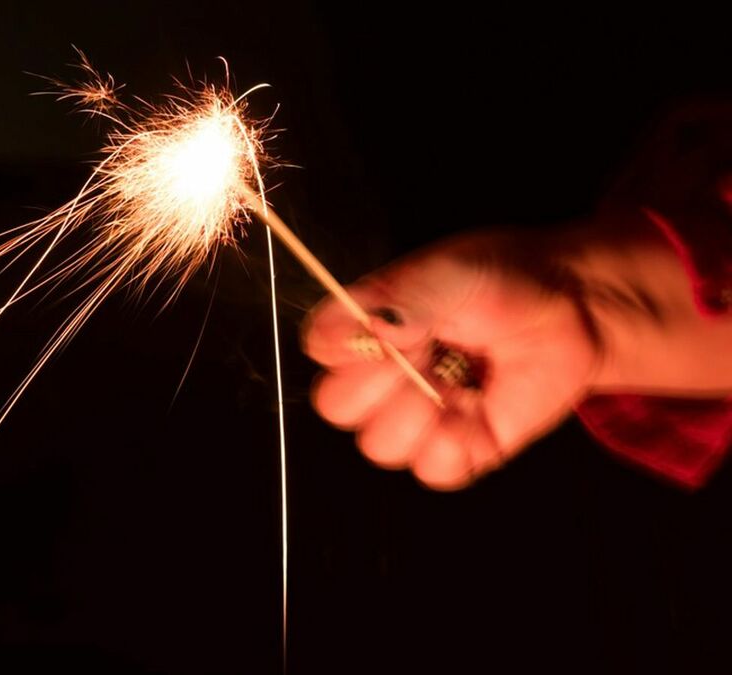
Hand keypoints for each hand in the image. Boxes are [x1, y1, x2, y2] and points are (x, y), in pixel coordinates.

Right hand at [302, 229, 601, 489]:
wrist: (568, 307)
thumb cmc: (501, 280)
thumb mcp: (449, 273)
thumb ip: (404, 299)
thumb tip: (370, 328)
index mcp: (363, 326)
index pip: (318, 349)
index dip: (348, 346)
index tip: (392, 328)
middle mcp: (379, 375)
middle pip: (336, 408)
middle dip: (381, 383)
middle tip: (428, 352)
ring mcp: (415, 416)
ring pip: (380, 446)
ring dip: (422, 413)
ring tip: (458, 379)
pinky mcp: (457, 449)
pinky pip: (432, 471)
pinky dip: (457, 443)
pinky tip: (477, 406)